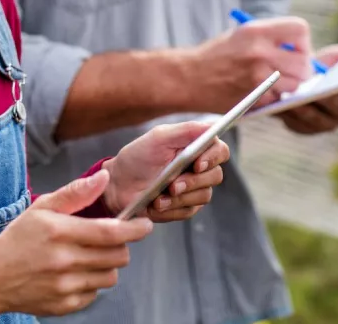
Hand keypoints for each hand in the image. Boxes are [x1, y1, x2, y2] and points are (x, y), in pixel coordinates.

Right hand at [0, 170, 152, 317]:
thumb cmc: (19, 238)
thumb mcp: (42, 207)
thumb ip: (76, 193)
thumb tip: (104, 177)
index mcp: (59, 232)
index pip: (110, 232)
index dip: (135, 229)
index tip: (145, 224)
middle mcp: (63, 261)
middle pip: (117, 256)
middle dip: (121, 245)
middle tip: (108, 238)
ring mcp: (65, 287)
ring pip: (111, 276)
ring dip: (108, 264)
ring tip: (89, 255)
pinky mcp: (65, 305)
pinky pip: (95, 293)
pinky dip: (92, 282)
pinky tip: (75, 272)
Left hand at [101, 121, 230, 221]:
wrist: (118, 185)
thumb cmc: (137, 158)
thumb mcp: (158, 138)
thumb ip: (186, 130)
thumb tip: (213, 125)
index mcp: (195, 147)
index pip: (220, 151)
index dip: (213, 157)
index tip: (196, 164)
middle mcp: (198, 168)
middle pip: (216, 175)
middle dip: (192, 181)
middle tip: (172, 185)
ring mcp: (193, 189)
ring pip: (204, 196)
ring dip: (180, 197)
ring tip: (158, 196)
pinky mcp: (185, 207)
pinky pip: (189, 211)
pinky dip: (172, 208)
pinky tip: (157, 204)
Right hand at [187, 16, 313, 113]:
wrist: (187, 78)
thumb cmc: (217, 56)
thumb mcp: (241, 35)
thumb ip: (271, 39)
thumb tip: (303, 51)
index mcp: (256, 31)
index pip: (300, 29)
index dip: (302, 41)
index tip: (294, 49)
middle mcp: (259, 52)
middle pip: (304, 61)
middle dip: (302, 68)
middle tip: (291, 71)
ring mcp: (258, 77)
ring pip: (296, 84)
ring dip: (290, 86)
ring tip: (274, 82)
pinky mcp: (255, 98)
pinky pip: (280, 99)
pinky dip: (275, 98)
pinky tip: (260, 92)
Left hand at [278, 43, 337, 134]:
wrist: (298, 79)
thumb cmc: (321, 68)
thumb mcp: (334, 58)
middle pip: (337, 108)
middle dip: (325, 100)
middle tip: (313, 92)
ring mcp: (326, 123)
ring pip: (315, 118)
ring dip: (304, 110)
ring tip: (291, 99)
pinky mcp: (305, 128)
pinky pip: (297, 124)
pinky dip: (289, 116)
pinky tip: (279, 106)